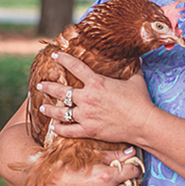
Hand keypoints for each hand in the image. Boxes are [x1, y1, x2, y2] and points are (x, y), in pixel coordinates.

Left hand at [37, 51, 155, 144]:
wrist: (143, 123)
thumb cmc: (141, 100)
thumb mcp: (136, 79)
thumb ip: (133, 68)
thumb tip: (137, 57)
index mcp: (97, 82)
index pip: (75, 67)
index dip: (64, 59)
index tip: (55, 55)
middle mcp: (87, 98)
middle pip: (61, 91)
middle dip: (48, 86)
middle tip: (40, 84)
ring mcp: (86, 115)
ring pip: (61, 112)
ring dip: (50, 108)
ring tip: (42, 106)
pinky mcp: (89, 130)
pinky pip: (69, 130)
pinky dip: (59, 129)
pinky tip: (53, 127)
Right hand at [43, 148, 143, 185]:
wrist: (49, 184)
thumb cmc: (68, 166)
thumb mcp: (91, 156)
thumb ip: (114, 155)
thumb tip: (132, 152)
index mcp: (106, 176)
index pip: (134, 172)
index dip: (133, 168)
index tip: (129, 167)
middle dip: (132, 183)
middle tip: (126, 179)